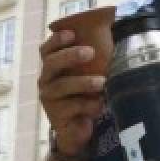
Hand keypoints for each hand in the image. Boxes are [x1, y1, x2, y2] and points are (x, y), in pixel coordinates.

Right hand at [38, 30, 105, 157]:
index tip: (72, 33)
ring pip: (62, 85)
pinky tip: (101, 104)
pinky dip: (90, 104)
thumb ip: (91, 59)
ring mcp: (49, 98)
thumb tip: (113, 31)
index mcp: (51, 67)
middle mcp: (45, 80)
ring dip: (84, 82)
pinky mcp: (56, 116)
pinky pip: (73, 107)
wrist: (77, 130)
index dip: (56, 40)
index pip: (46, 50)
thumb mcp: (85, 76)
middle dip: (70, 55)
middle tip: (90, 52)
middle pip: (51, 63)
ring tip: (102, 82)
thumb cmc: (83, 95)